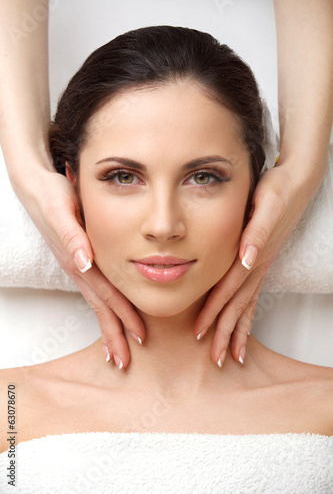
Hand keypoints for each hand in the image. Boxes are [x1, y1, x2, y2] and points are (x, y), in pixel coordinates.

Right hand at [12, 158, 144, 367]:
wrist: (36, 187)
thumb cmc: (52, 195)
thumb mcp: (62, 210)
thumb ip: (72, 236)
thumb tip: (84, 262)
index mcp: (80, 262)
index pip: (106, 297)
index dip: (122, 319)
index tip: (136, 341)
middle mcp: (79, 269)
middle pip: (101, 308)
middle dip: (115, 334)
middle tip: (126, 361)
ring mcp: (78, 266)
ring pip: (98, 302)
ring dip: (109, 326)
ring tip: (117, 349)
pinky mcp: (79, 260)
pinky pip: (94, 290)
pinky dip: (104, 308)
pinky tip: (109, 313)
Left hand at [194, 160, 318, 365]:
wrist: (296, 182)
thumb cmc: (276, 190)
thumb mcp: (265, 205)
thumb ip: (256, 232)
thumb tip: (246, 259)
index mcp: (253, 255)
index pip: (229, 290)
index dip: (214, 312)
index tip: (200, 333)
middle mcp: (258, 265)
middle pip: (239, 305)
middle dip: (225, 332)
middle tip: (216, 358)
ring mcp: (262, 266)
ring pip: (248, 304)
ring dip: (238, 330)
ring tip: (232, 354)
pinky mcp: (263, 261)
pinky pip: (254, 294)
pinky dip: (248, 314)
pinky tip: (244, 326)